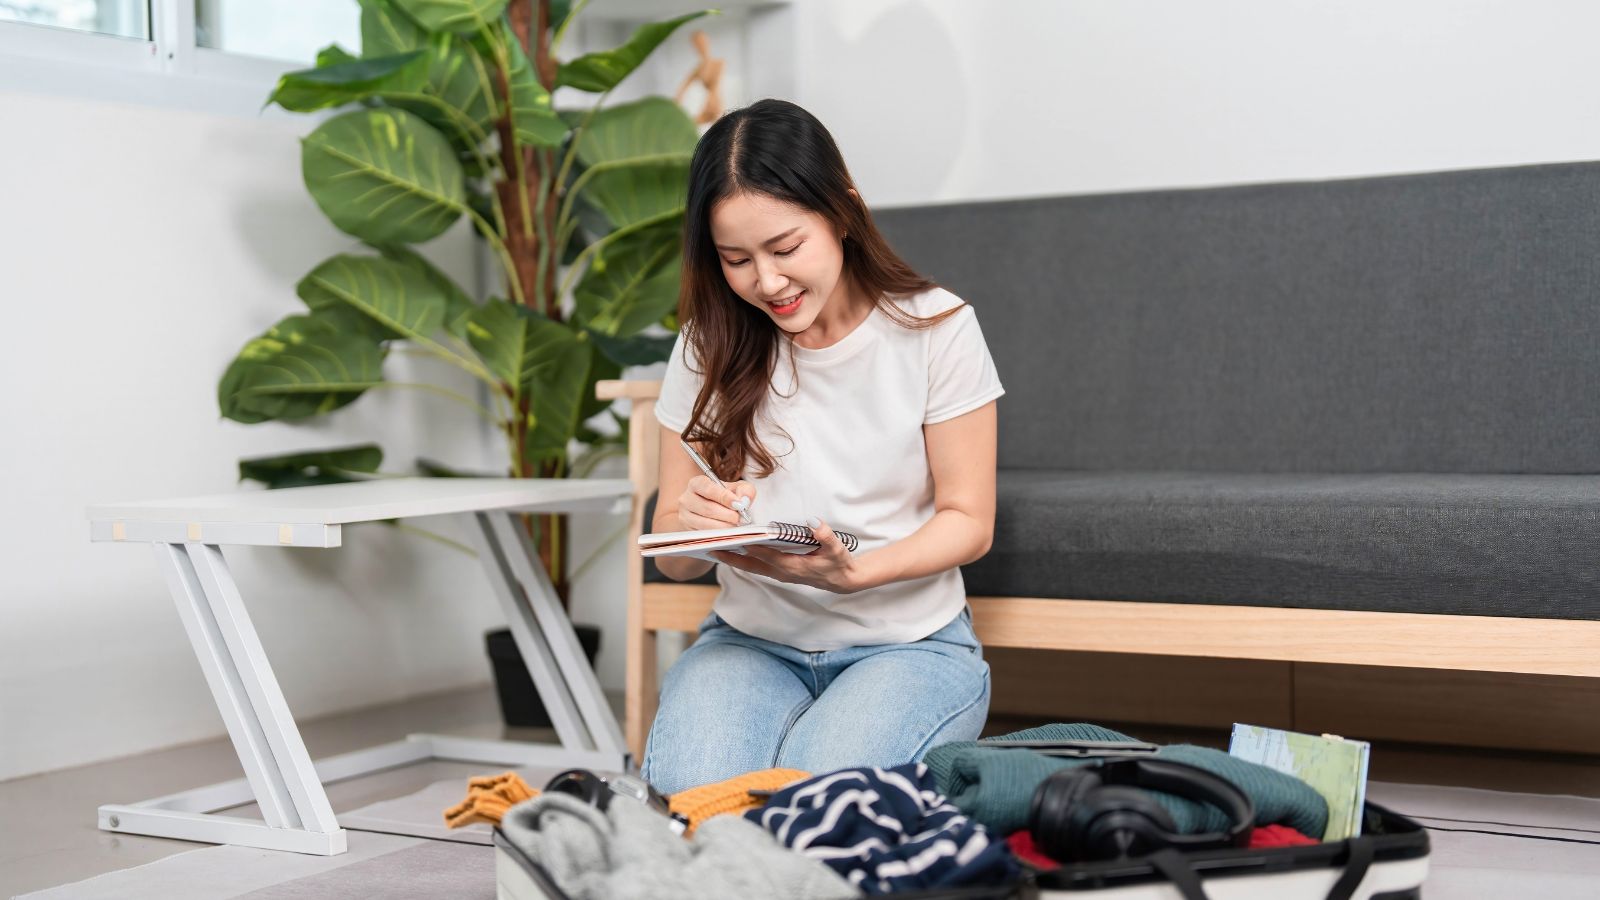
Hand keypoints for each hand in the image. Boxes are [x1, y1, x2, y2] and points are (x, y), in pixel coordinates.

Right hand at [676, 475, 755, 529]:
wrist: (713, 508)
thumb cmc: (725, 496)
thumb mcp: (736, 488)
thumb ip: (744, 490)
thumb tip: (744, 500)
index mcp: (696, 483)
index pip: (708, 489)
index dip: (724, 497)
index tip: (738, 504)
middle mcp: (686, 498)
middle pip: (708, 508)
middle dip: (728, 515)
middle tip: (740, 518)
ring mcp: (685, 516)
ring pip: (705, 524)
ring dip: (724, 526)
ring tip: (735, 525)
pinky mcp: (687, 530)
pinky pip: (703, 534)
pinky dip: (718, 535)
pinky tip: (727, 531)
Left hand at [711, 517, 862, 593]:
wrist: (842, 580)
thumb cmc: (838, 563)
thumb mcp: (837, 549)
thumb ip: (825, 536)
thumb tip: (813, 522)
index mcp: (793, 566)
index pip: (767, 554)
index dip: (751, 545)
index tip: (735, 537)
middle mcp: (782, 572)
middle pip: (751, 564)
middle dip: (731, 557)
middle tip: (711, 549)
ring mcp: (780, 574)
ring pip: (751, 567)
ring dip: (733, 559)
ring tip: (715, 550)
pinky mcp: (780, 573)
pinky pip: (756, 567)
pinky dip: (743, 560)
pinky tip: (733, 553)